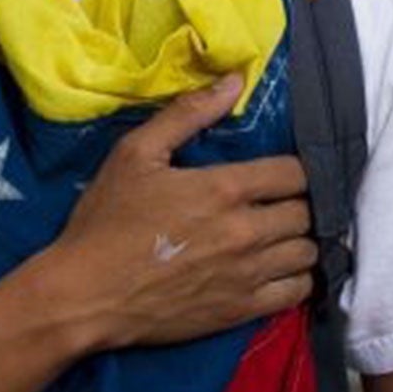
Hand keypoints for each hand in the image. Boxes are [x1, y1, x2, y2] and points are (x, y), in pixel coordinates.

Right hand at [42, 76, 314, 352]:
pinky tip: (281, 269)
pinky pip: (296, 292)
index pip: (295, 173)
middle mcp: (245, 231)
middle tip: (278, 203)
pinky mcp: (241, 310)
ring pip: (307, 252)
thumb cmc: (106, 220)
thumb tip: (234, 81)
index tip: (279, 172)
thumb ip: (187, 114)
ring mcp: (247, 274)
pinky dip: (297, 278)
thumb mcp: (135, 153)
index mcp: (224, 189)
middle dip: (298, 203)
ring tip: (281, 236)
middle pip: (306, 212)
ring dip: (299, 240)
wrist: (85, 295)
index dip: (294, 168)